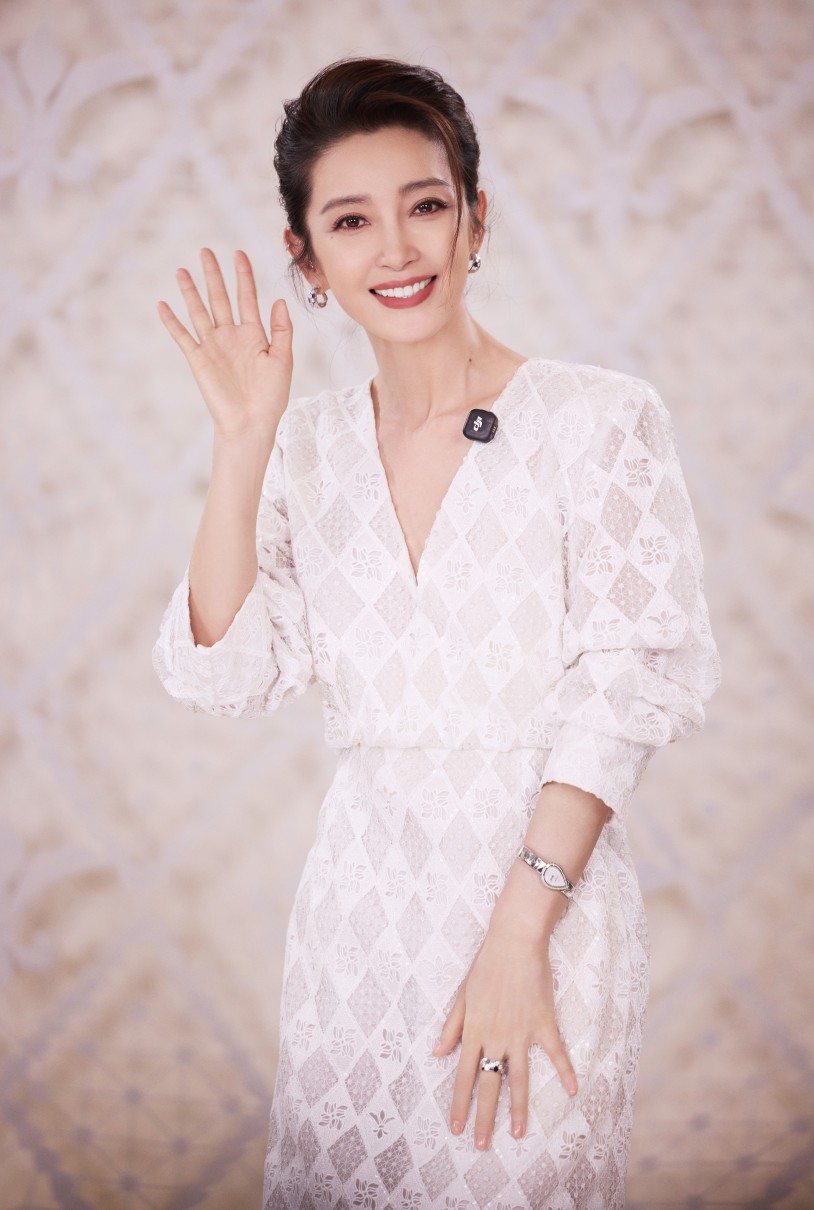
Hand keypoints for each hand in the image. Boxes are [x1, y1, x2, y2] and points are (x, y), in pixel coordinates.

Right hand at [156, 247, 292, 441]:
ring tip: (182, 270)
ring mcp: (213, 346)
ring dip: (191, 291)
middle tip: (206, 251)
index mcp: (254, 334)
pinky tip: (163, 305)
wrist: (250, 423)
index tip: (238, 253)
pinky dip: (172, 321)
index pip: (246, 297)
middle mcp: (231, 336)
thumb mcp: (283, 360)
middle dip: (214, 275)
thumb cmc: (271, 397)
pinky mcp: (198, 360)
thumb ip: (282, 330)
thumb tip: (278, 300)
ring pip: (199, 311)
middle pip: (220, 298)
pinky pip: (182, 336)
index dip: (243, 275)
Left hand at [431, 922, 577, 1148]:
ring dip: (516, 1108)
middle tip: (480, 1146)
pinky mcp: (543, 1023)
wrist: (514, 942)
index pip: (462, 1076)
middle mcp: (496, 1038)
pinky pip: (555, 1053)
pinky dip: (565, 1071)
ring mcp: (521, 1033)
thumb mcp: (462, 996)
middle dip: (484, 1118)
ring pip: (518, 1078)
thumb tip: (438, 1053)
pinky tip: (572, 1091)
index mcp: (474, 1031)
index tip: (455, 1128)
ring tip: (516, 1134)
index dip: (459, 1104)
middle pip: (488, 1084)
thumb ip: (452, 1027)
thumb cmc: (486, 966)